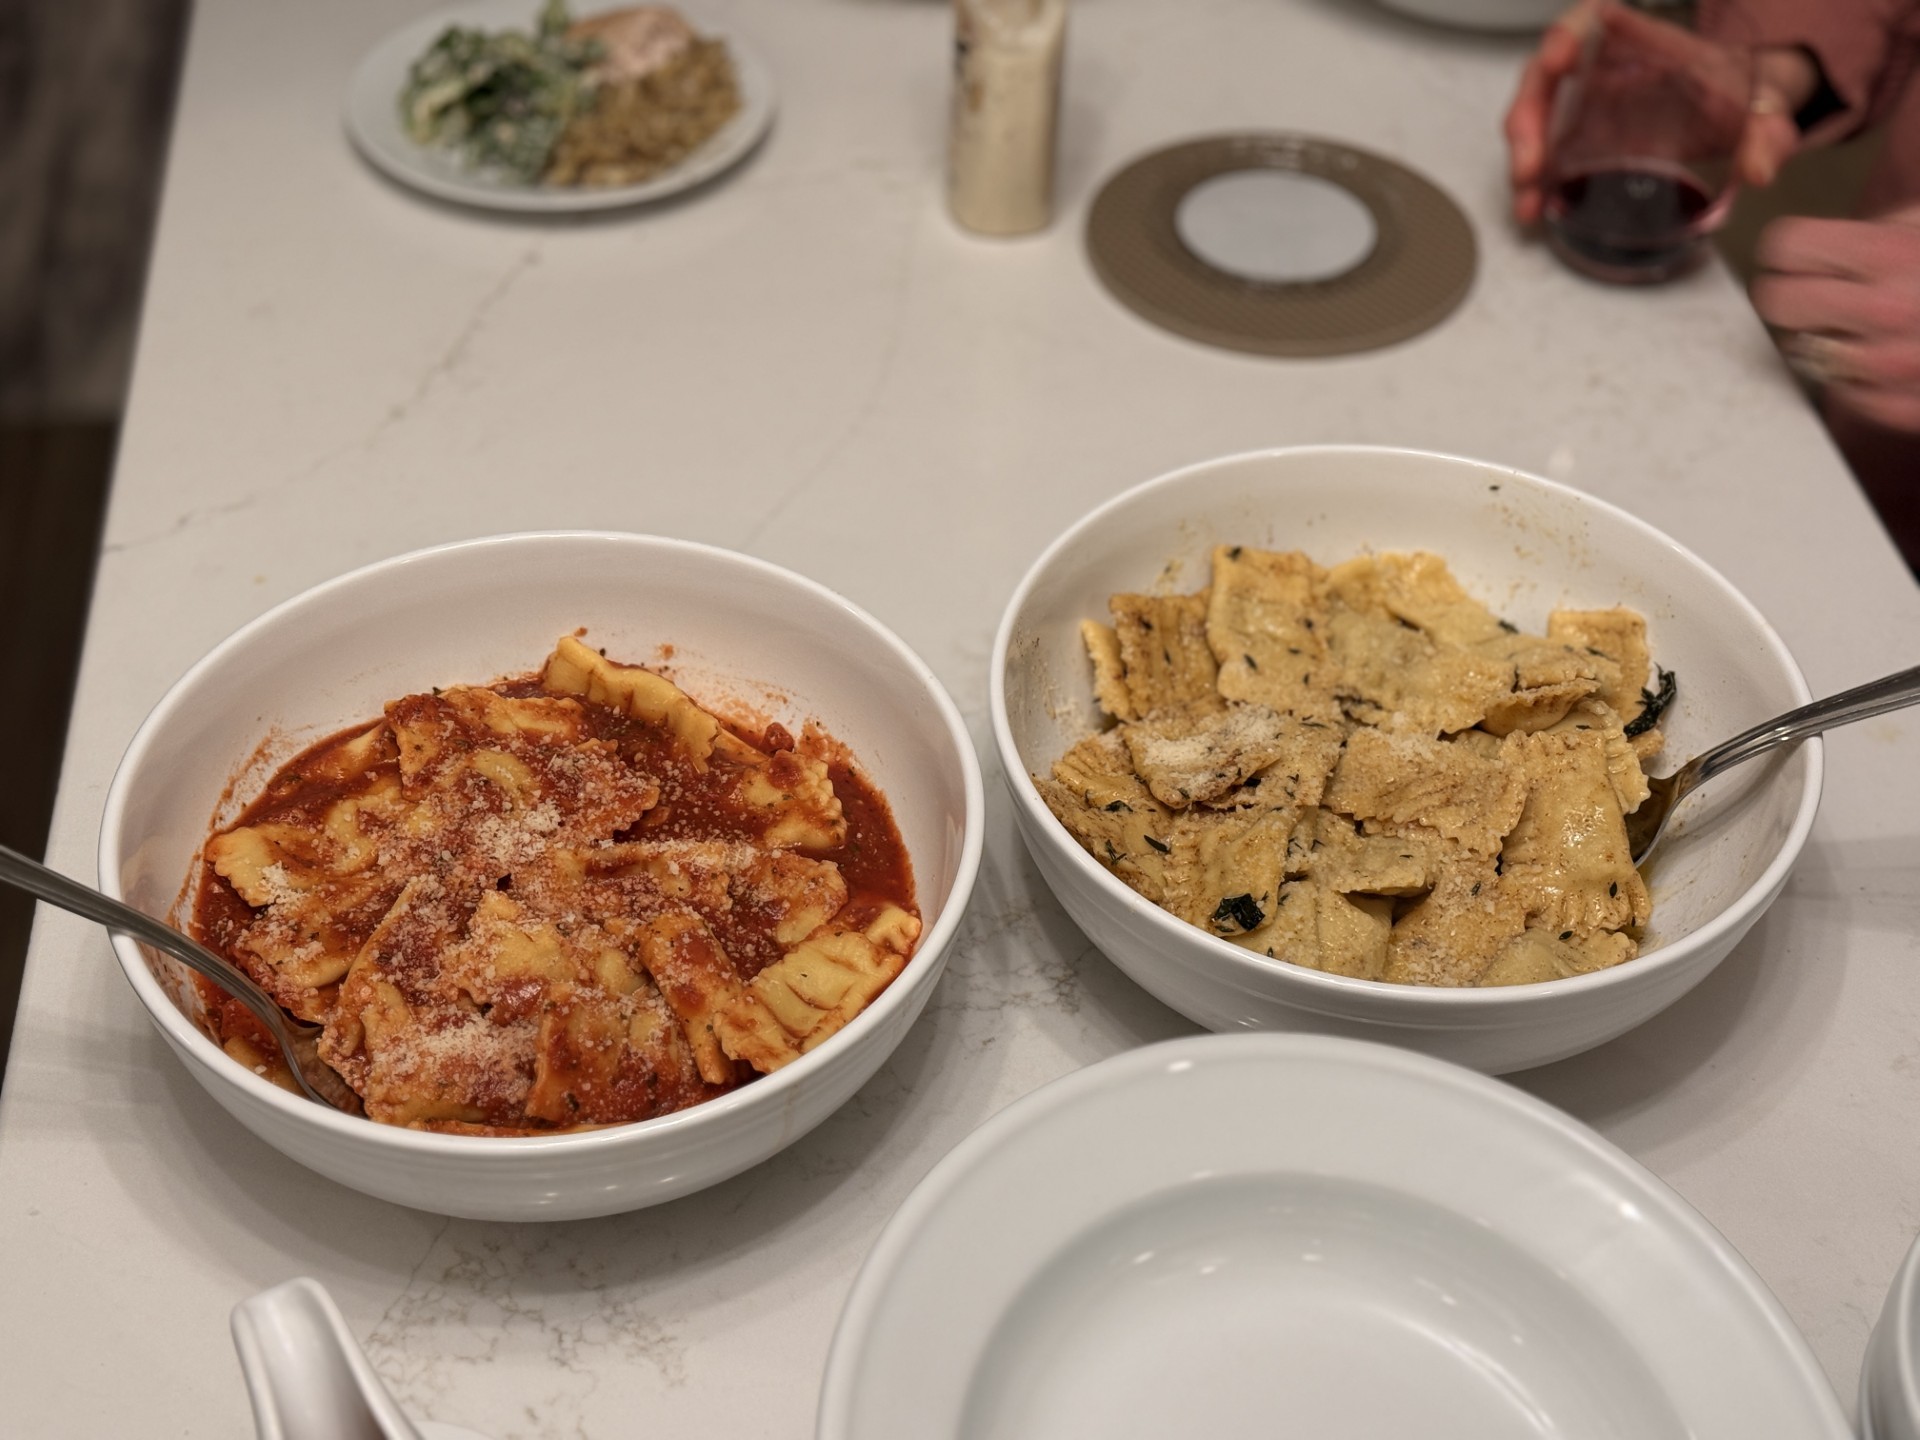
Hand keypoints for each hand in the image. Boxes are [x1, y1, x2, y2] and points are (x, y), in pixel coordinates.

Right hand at [1503, 4, 1811, 226]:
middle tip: (1531, 162)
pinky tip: (1531, 211)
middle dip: (1528, 115)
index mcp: (1642, 43)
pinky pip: (1542, 153)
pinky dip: (1531, 182)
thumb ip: (1767, 133)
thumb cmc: (1739, 100)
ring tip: (1526, 198)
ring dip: (1524, 156)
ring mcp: (1580, 105)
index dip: (1568, 33)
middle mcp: (1599, 68)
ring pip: (1534, 116)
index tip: (1558, 57)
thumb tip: (1761, 170)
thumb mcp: (1763, 111)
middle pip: (1544, 76)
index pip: (1592, 21)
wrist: (1734, 118)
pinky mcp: (1574, 139)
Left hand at [1754, 207, 1919, 430]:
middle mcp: (1884, 311)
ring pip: (1807, 352)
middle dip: (1796, 293)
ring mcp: (1890, 366)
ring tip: (1872, 325)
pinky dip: (1858, 378)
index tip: (1797, 255)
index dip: (1791, 248)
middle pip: (1779, 301)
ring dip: (1830, 338)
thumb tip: (1813, 248)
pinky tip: (1892, 357)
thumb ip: (1878, 232)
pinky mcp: (1903, 408)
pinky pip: (1845, 394)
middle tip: (1822, 292)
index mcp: (1891, 254)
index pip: (1787, 246)